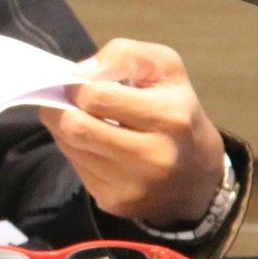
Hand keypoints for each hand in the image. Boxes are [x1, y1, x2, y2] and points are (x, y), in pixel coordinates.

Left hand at [37, 38, 225, 224]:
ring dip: (65, 128)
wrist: (198, 176)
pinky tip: (93, 143)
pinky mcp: (116, 203)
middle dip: (59, 108)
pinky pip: (76, 168)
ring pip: (70, 147)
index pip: (98, 97)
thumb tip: (80, 72)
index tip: (78, 81)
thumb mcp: (165, 68)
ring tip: (82, 118)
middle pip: (75, 127)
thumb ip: (124, 55)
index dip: (78, 84)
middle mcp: (154, 157)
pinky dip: (75, 150)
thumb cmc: (178, 109)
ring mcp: (134, 185)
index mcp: (171, 117)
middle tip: (65, 98)